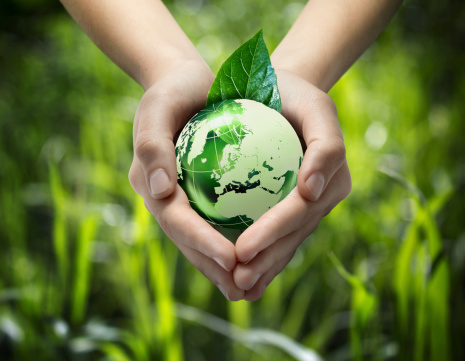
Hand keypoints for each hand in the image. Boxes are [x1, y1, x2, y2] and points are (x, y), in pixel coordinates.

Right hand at [128, 60, 244, 300]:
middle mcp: (164, 198)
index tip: (231, 259)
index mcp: (151, 184)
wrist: (183, 84)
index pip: (176, 221)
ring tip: (250, 287)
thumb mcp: (158, 109)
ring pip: (203, 239)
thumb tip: (160, 194)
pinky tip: (259, 256)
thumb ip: (152, 148)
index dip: (201, 243)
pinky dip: (234, 242)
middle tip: (243, 288)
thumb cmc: (171, 92)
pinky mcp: (200, 195)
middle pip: (189, 241)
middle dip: (214, 267)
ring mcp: (181, 200)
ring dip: (223, 266)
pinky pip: (218, 224)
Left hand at [233, 69, 351, 300]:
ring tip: (238, 286)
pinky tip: (244, 281)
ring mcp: (312, 205)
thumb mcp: (316, 106)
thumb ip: (326, 147)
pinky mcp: (296, 209)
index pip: (300, 209)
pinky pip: (281, 237)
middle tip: (236, 276)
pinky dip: (265, 259)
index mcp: (331, 175)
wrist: (284, 94)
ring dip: (265, 267)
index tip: (243, 248)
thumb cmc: (294, 95)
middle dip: (266, 258)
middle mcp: (324, 195)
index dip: (274, 230)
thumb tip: (311, 191)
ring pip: (288, 242)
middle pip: (293, 233)